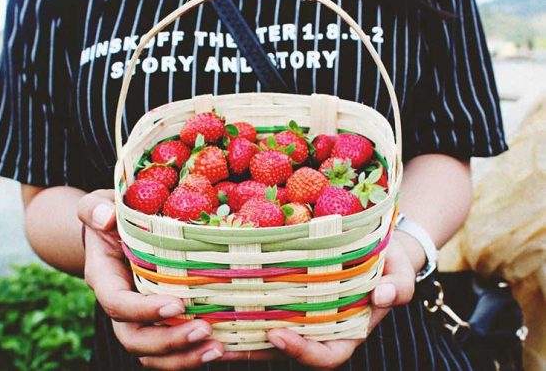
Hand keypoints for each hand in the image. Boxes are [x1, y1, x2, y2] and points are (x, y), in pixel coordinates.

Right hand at [78, 190, 224, 369]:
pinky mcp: (161, 322)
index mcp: (105, 278)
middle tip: (205, 331)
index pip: (116, 303)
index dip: (143, 310)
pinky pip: (174, 349)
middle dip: (169, 342)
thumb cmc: (112, 215)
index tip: (176, 305)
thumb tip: (106, 217)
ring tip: (219, 348)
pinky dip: (198, 353)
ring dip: (185, 357)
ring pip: (153, 354)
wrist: (115, 232)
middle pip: (135, 339)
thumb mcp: (99, 204)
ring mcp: (140, 318)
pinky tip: (229, 348)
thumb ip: (94, 208)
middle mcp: (121, 306)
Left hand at [220, 236, 416, 368]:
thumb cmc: (390, 262)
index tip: (277, 334)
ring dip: (237, 337)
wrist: (376, 247)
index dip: (301, 352)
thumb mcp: (400, 270)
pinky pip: (262, 311)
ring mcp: (301, 316)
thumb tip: (384, 297)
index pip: (326, 357)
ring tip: (204, 329)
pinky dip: (240, 313)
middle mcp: (320, 330)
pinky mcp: (287, 298)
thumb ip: (398, 286)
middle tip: (219, 341)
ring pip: (266, 336)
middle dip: (252, 351)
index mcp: (348, 332)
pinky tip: (214, 304)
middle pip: (284, 351)